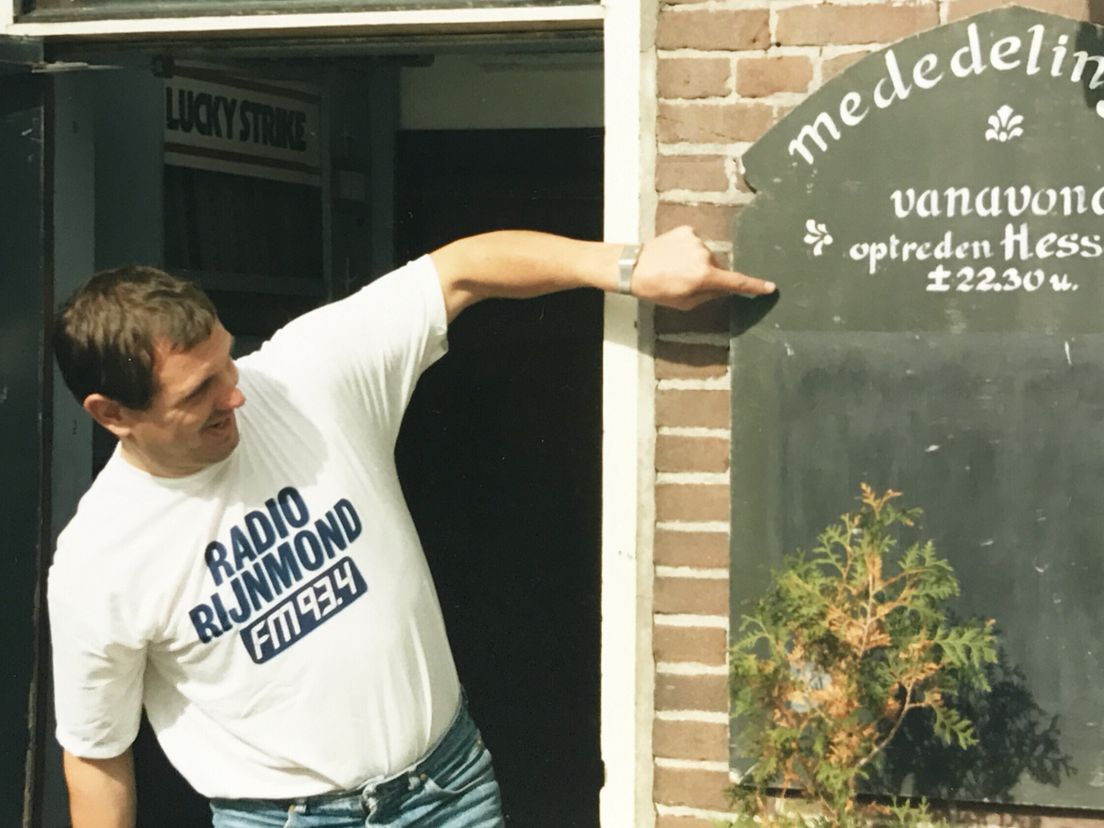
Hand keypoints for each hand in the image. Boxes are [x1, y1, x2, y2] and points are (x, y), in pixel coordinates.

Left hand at [629, 226, 775, 309]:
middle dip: (709, 276)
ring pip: (706, 255)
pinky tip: (673, 255)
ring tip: (675, 268)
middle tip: (685, 281)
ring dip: (697, 262)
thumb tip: (724, 289)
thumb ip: (708, 296)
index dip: (755, 286)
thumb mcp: (684, 302)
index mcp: (705, 277)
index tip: (770, 287)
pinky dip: (688, 250)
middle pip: (718, 268)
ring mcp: (696, 241)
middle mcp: (705, 256)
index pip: (736, 282)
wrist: (634, 267)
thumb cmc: (657, 289)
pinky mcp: (687, 230)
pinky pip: (695, 243)